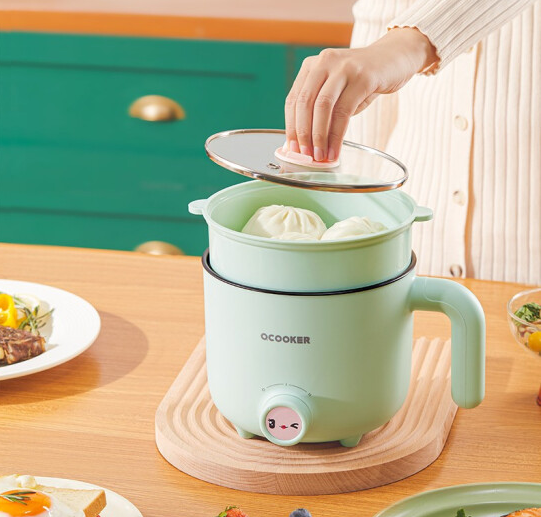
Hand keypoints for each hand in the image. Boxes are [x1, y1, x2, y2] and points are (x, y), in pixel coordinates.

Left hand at [284, 28, 437, 161]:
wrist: (396, 58)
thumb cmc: (362, 81)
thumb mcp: (336, 92)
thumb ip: (321, 111)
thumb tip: (306, 143)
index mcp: (311, 66)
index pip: (293, 100)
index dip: (291, 127)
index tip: (292, 149)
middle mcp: (324, 62)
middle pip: (305, 103)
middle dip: (303, 134)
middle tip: (305, 155)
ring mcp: (343, 67)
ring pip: (322, 107)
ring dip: (319, 136)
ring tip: (320, 156)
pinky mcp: (363, 77)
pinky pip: (344, 112)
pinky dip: (337, 136)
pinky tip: (336, 150)